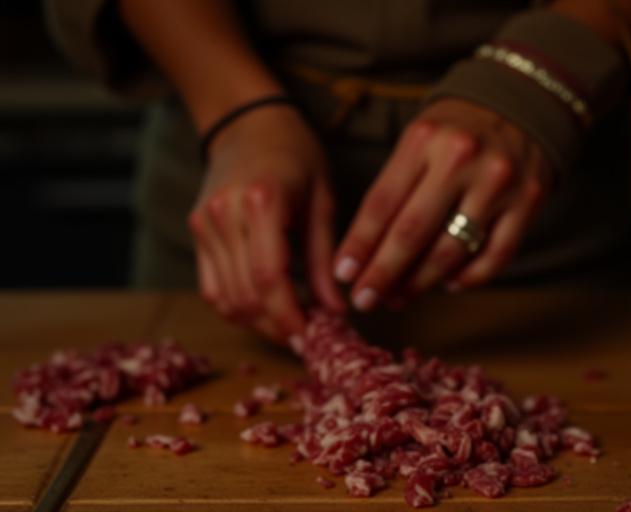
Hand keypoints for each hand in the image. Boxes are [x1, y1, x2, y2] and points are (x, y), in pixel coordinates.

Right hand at [188, 106, 344, 340]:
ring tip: (289, 326)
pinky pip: (211, 287)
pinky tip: (264, 310)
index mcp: (262, 200)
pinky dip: (237, 307)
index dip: (289, 316)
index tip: (311, 338)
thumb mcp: (323, 201)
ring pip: (225, 298)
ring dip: (257, 322)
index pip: (269, 277)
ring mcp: (205, 223)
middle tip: (307, 337)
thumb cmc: (298, 156)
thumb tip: (336, 311)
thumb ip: (325, 259)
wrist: (250, 123)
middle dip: (277, 325)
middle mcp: (224, 213)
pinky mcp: (197, 230)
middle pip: (245, 294)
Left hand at [334, 98, 550, 310]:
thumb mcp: (419, 140)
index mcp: (424, 139)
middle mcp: (462, 159)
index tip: (342, 273)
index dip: (359, 244)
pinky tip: (448, 285)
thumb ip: (395, 187)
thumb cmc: (456, 130)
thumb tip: (365, 252)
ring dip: (420, 283)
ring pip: (452, 250)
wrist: (522, 101)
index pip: (382, 203)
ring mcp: (498, 182)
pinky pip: (496, 255)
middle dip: (382, 273)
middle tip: (364, 300)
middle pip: (412, 232)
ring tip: (398, 297)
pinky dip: (469, 278)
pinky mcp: (528, 201)